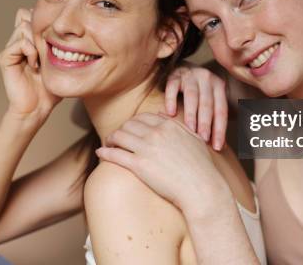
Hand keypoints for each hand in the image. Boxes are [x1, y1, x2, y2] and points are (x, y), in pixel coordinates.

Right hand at [0, 8, 61, 123]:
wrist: (38, 107)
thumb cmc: (52, 87)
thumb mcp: (62, 62)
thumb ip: (63, 45)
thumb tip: (72, 27)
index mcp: (31, 39)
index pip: (33, 13)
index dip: (44, 21)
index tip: (56, 39)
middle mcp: (19, 40)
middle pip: (26, 15)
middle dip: (40, 28)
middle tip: (48, 49)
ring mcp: (11, 48)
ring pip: (23, 26)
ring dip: (36, 40)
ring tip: (41, 59)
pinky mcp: (6, 58)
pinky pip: (19, 42)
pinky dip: (29, 50)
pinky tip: (34, 65)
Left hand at [96, 113, 229, 215]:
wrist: (201, 189)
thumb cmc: (201, 167)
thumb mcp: (194, 139)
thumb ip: (178, 124)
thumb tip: (161, 113)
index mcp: (169, 125)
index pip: (143, 117)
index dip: (133, 123)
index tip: (130, 130)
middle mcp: (156, 133)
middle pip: (129, 124)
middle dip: (120, 130)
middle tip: (116, 138)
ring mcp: (147, 148)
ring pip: (119, 136)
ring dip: (110, 139)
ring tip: (108, 144)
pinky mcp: (139, 165)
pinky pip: (116, 154)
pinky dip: (105, 152)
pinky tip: (101, 153)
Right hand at [164, 65, 227, 149]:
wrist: (184, 67)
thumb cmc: (200, 90)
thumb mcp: (211, 98)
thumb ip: (215, 117)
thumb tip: (221, 146)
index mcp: (219, 86)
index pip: (221, 110)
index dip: (220, 129)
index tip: (217, 147)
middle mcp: (207, 79)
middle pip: (207, 103)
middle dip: (206, 123)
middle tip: (203, 139)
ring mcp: (190, 75)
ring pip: (192, 96)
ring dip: (191, 114)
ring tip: (190, 130)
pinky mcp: (175, 75)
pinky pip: (172, 87)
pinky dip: (171, 100)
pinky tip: (170, 113)